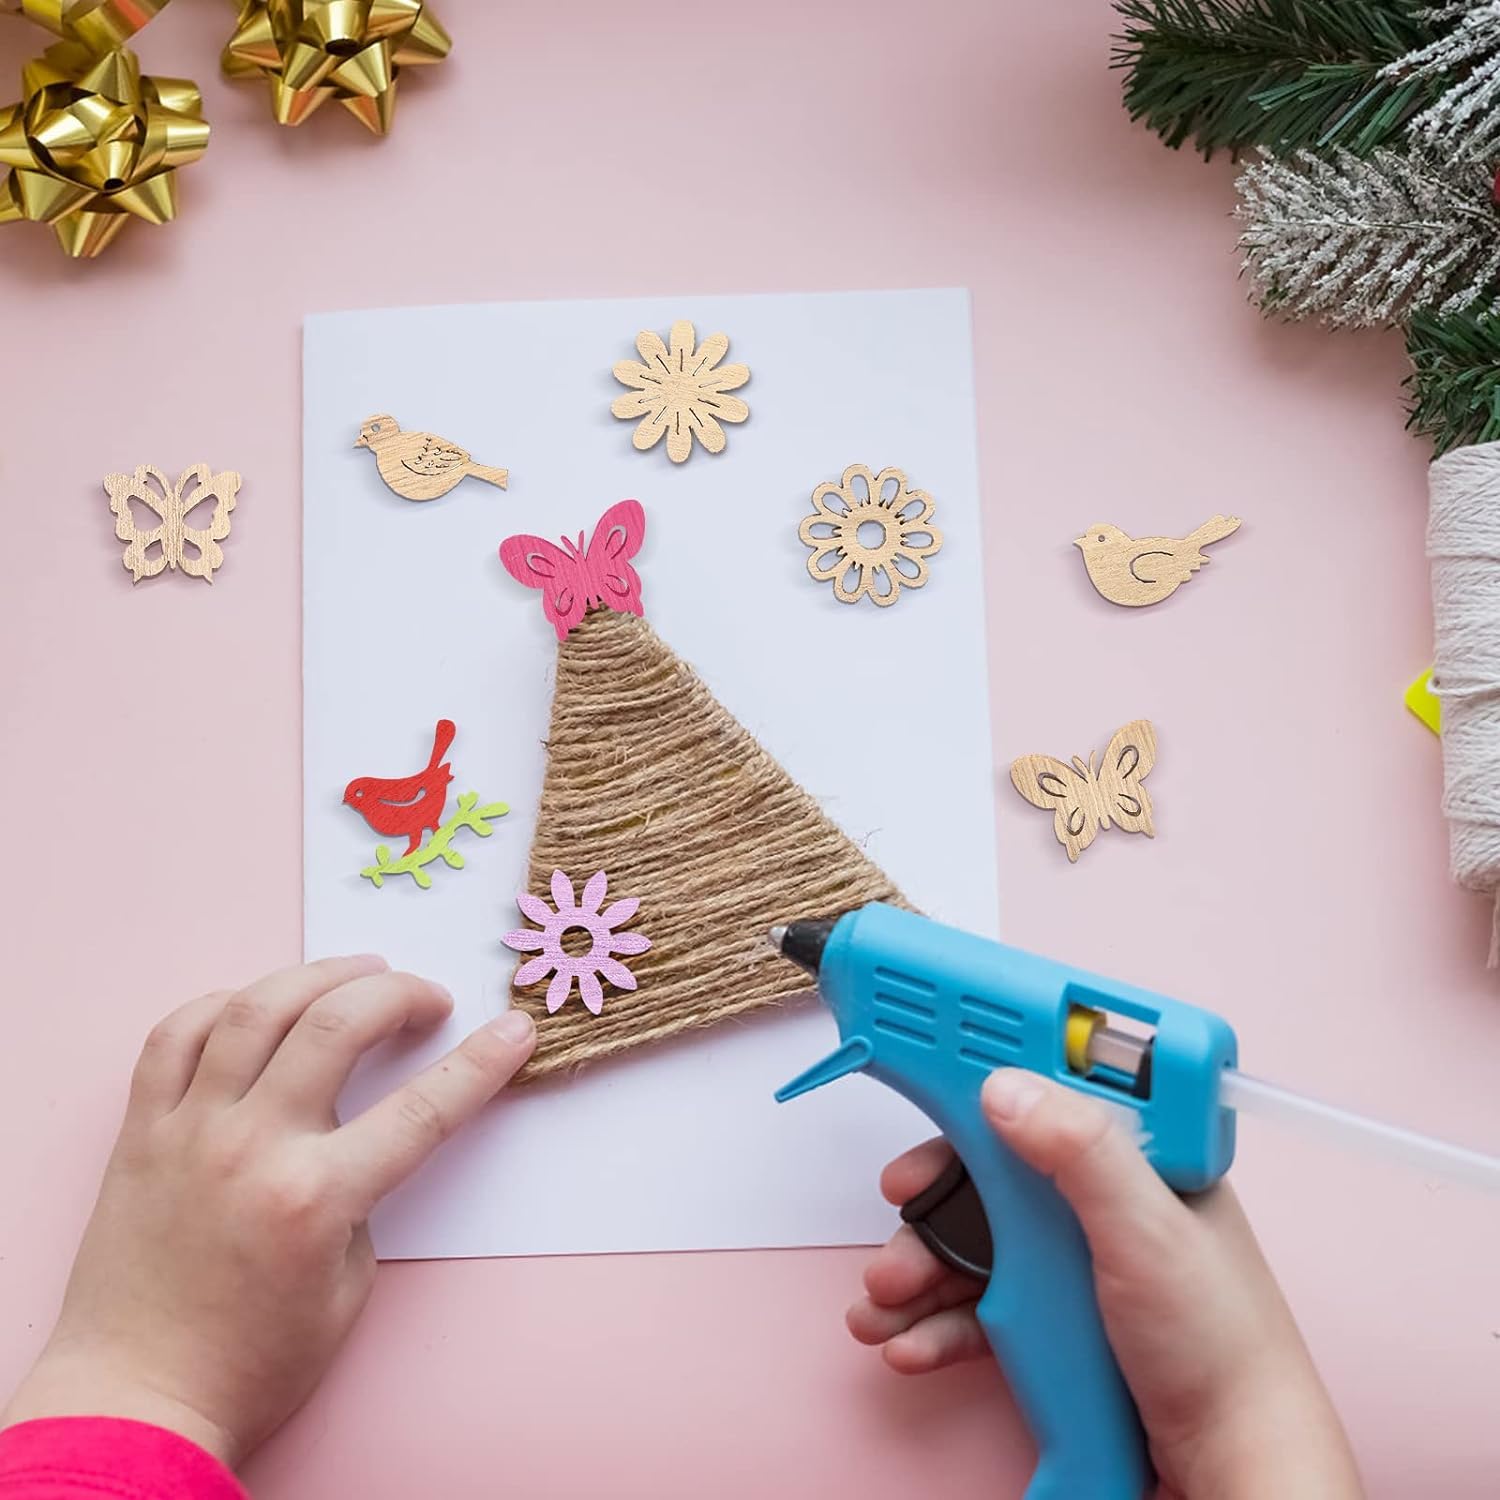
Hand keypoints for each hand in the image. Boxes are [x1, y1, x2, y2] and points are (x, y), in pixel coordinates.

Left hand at [1, 955, 535, 1467]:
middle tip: (429, 998)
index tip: (515, 1029)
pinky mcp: (140, 1132)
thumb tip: (365, 1128)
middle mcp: (251, 1148)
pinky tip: (260, 1002)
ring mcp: (188, 1132)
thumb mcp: (350, 1286)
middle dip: (400, 995)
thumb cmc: (254, 1362)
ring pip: (254, 1009)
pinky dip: (223, 1002)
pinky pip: (174, 1035)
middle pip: (336, 1026)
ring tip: (359, 971)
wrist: (136, 1399)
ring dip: (319, 975)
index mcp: (315, 1199)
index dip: (481, 1063)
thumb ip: (364, 1197)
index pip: (423, 1109)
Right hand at [847, 1072, 1363, 1499]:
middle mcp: (1101, 1200)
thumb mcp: (1146, 1231)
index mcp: (1134, 1156)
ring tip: (884, 1303)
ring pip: (977, 1242)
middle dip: (933, 1198)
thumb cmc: (1218, 1343)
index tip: (927, 1075)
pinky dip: (937, 1320)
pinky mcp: (1059, 1317)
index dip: (985, 1083)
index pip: (1049, 1094)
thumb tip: (1006, 1087)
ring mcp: (1077, 1261)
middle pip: (994, 1172)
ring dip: (920, 1267)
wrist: (1230, 1462)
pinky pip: (980, 1304)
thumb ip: (1081, 1152)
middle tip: (897, 1213)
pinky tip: (912, 1342)